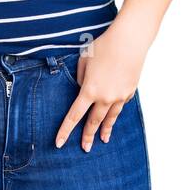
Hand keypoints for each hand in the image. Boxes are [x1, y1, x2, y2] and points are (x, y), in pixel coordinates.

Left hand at [54, 25, 147, 150]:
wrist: (130, 40)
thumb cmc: (104, 46)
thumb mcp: (84, 61)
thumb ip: (80, 78)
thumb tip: (84, 88)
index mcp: (89, 90)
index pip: (74, 116)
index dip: (65, 131)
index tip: (59, 143)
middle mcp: (105, 98)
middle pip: (94, 122)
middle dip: (88, 136)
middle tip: (85, 148)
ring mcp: (120, 96)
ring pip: (111, 118)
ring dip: (106, 130)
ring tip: (104, 140)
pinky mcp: (130, 91)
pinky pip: (120, 104)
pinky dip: (116, 109)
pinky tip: (115, 112)